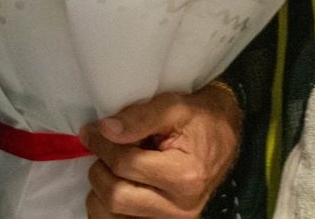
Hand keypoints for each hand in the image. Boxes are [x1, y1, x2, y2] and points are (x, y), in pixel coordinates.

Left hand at [81, 83, 240, 217]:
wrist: (222, 137)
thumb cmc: (198, 120)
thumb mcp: (174, 107)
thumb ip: (139, 117)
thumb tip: (104, 129)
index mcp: (186, 177)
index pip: (126, 165)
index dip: (102, 144)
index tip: (92, 130)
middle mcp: (179, 208)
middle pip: (116, 196)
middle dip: (100, 168)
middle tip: (103, 148)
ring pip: (110, 216)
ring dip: (100, 189)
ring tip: (111, 167)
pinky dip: (106, 206)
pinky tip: (116, 183)